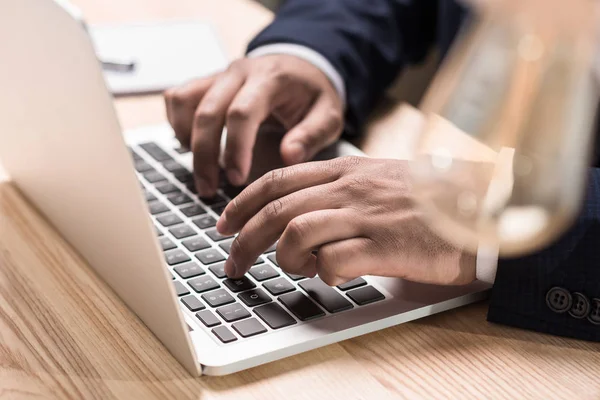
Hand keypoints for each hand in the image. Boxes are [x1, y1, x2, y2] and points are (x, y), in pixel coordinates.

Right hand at [164, 55, 343, 196]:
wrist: (302, 65)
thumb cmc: (313, 94)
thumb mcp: (329, 114)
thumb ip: (312, 135)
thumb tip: (288, 157)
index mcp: (271, 78)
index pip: (241, 113)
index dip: (234, 149)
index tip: (236, 179)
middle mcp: (240, 72)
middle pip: (206, 112)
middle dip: (204, 156)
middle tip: (209, 190)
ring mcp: (219, 75)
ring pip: (184, 102)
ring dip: (187, 140)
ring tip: (202, 170)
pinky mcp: (206, 82)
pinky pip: (178, 98)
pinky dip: (178, 125)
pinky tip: (194, 148)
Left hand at [216, 157, 475, 285]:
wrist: (480, 203)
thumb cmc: (427, 196)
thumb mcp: (376, 178)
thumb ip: (337, 189)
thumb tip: (298, 214)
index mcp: (344, 169)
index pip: (276, 181)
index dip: (241, 203)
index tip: (223, 224)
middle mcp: (349, 189)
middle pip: (276, 210)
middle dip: (244, 239)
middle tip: (231, 262)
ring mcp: (366, 216)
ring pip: (297, 234)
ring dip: (284, 258)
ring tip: (293, 269)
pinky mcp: (385, 246)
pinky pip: (335, 262)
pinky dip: (323, 274)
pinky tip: (334, 275)